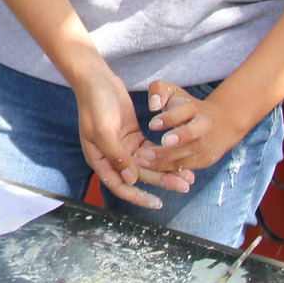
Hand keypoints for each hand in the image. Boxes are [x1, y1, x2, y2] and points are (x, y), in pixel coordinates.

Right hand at [68, 64, 193, 209]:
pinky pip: (150, 151)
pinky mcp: (133, 137)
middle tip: (184, 185)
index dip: (138, 197)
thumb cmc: (95, 104)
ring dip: (166, 170)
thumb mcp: (103, 131)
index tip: (158, 202)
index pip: (120, 186)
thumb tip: (131, 180)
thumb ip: (116, 156)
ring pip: (147, 165)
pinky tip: (179, 160)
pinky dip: (164, 156)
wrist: (97, 80)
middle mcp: (112, 158)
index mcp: (99, 160)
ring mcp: (123, 148)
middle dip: (161, 181)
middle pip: (139, 177)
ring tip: (187, 176)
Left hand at [135, 81, 247, 173]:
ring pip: (187, 154)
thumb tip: (153, 105)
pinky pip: (187, 166)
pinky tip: (151, 168)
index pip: (183, 111)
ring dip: (165, 160)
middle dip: (176, 140)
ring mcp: (206, 145)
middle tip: (153, 147)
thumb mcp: (173, 92)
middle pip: (191, 133)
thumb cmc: (187, 106)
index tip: (152, 125)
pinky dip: (169, 169)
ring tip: (143, 160)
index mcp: (194, 108)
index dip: (168, 118)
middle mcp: (203, 126)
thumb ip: (159, 91)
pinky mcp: (206, 159)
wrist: (223, 122)